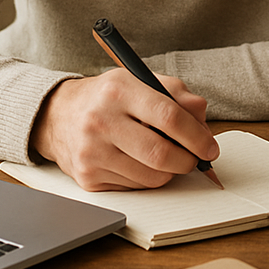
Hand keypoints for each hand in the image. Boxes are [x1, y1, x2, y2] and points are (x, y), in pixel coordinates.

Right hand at [31, 70, 218, 190]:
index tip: (210, 147)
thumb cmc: (109, 97)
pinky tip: (143, 162)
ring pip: (150, 176)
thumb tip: (201, 117)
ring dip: (170, 172)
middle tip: (196, 159)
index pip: (169, 116)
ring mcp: (91, 152)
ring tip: (169, 157)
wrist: (58, 115)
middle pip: (160, 153)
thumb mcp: (142, 81)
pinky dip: (148, 178)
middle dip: (188, 161)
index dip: (197, 136)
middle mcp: (101, 121)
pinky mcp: (87, 177)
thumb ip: (177, 94)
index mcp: (120, 91)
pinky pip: (134, 187)